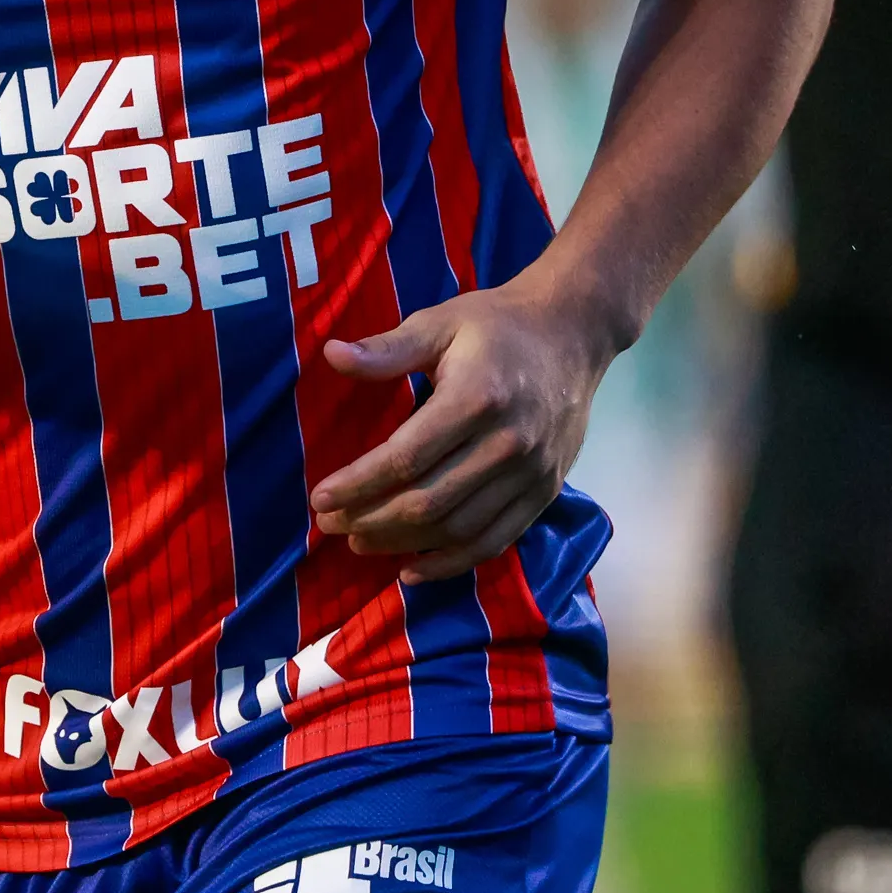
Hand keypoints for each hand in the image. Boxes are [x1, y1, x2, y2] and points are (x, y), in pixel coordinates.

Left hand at [306, 274, 625, 583]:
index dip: (358, 483)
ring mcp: (531, 473)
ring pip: (459, 528)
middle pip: (429, 501)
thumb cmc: (496, 326)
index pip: (406, 457)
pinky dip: (453, 563)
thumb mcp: (439, 323)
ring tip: (360, 541)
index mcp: (476, 398)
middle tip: (330, 525)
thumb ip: (387, 349)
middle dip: (371, 519)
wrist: (572, 334)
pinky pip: (496, 540)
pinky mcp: (546, 492)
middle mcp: (508, 442)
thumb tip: (331, 355)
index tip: (319, 499)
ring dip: (403, 544)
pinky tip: (413, 569)